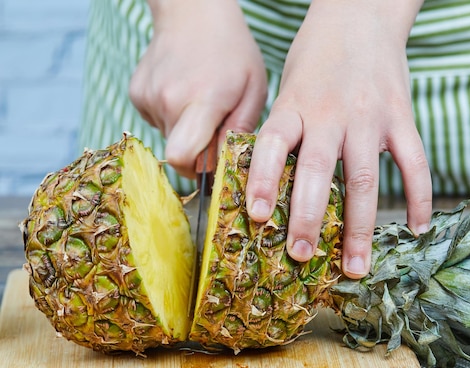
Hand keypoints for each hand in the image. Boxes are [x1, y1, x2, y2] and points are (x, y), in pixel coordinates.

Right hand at [129, 0, 266, 177]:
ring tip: (200, 101)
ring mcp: (148, 97)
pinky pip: (157, 122)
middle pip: (176, 153)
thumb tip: (224, 165)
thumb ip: (240, 130)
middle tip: (214, 127)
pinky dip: (172, 116)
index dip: (196, 170)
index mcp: (202, 101)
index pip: (182, 157)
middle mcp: (168, 100)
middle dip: (197, 152)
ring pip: (168, 137)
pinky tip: (184, 93)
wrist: (193, 13)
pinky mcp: (136, 94)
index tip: (212, 163)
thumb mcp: (253, 90)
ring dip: (185, 131)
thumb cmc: (232, 52)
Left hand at [245, 0, 431, 277]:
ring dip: (359, 228)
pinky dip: (418, 198)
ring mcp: (369, 117)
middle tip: (301, 257)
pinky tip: (417, 229)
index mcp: (294, 104)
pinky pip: (414, 163)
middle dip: (307, 220)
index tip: (256, 218)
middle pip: (317, 172)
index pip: (272, 144)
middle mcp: (330, 113)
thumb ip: (285, 131)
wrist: (361, 14)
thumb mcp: (289, 87)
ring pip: (363, 179)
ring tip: (356, 267)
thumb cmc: (317, 56)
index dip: (261, 181)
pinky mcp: (402, 117)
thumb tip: (269, 187)